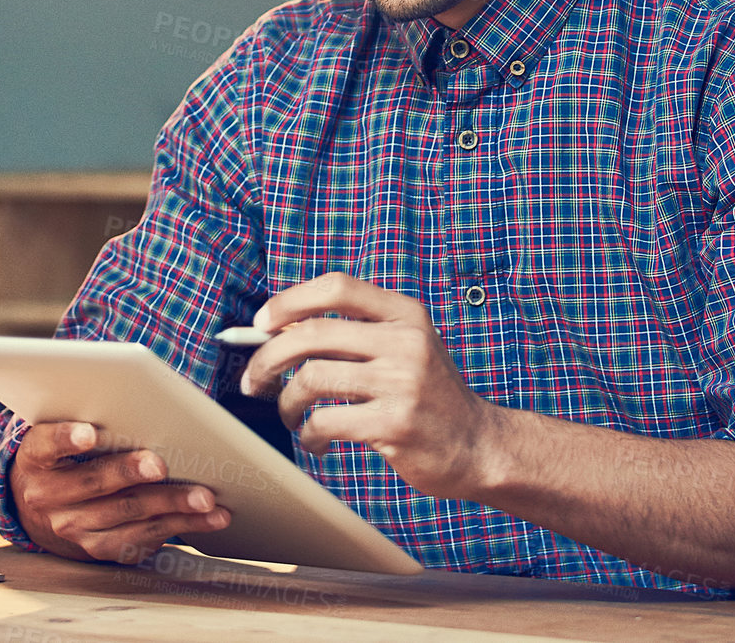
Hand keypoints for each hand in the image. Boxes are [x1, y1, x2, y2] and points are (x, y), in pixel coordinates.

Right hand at [8, 421, 230, 563]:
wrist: (40, 506)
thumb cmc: (63, 454)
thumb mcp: (60, 432)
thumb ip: (87, 417)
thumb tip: (141, 406)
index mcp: (36, 458)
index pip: (47, 445)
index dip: (66, 439)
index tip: (88, 433)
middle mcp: (48, 497)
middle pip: (95, 484)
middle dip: (131, 473)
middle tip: (161, 464)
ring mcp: (74, 528)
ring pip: (127, 515)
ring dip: (171, 505)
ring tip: (204, 497)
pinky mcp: (99, 548)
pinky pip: (143, 538)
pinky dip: (180, 526)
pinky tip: (208, 518)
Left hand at [240, 271, 499, 498]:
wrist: (480, 446)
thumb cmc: (430, 397)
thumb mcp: (405, 349)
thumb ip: (355, 335)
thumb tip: (281, 331)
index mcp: (405, 314)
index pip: (337, 287)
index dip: (290, 301)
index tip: (261, 324)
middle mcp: (406, 342)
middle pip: (313, 334)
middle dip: (268, 357)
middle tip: (254, 380)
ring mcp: (402, 383)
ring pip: (312, 379)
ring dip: (285, 402)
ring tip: (289, 415)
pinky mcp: (394, 424)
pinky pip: (325, 422)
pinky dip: (307, 434)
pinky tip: (315, 441)